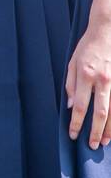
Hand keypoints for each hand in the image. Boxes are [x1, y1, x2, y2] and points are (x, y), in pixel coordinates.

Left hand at [65, 20, 110, 148]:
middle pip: (99, 113)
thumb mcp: (72, 62)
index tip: (73, 135)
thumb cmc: (87, 47)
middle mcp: (102, 80)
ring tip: (105, 142)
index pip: (80, 106)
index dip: (76, 123)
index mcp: (85, 75)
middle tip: (92, 145)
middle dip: (95, 132)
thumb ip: (70, 85)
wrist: (107, 32)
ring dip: (110, 129)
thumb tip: (70, 106)